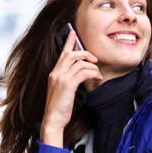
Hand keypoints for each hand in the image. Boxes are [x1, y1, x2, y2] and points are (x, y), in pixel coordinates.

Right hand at [40, 30, 102, 146]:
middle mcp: (55, 73)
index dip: (69, 42)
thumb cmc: (59, 108)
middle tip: (95, 58)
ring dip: (92, 66)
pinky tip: (97, 77)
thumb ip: (69, 80)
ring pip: (79, 63)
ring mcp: (60, 78)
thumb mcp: (62, 91)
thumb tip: (82, 74)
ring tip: (98, 73)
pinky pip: (83, 72)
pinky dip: (92, 73)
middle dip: (85, 53)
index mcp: (54, 73)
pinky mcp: (67, 84)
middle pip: (71, 54)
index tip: (73, 32)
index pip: (62, 53)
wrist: (53, 120)